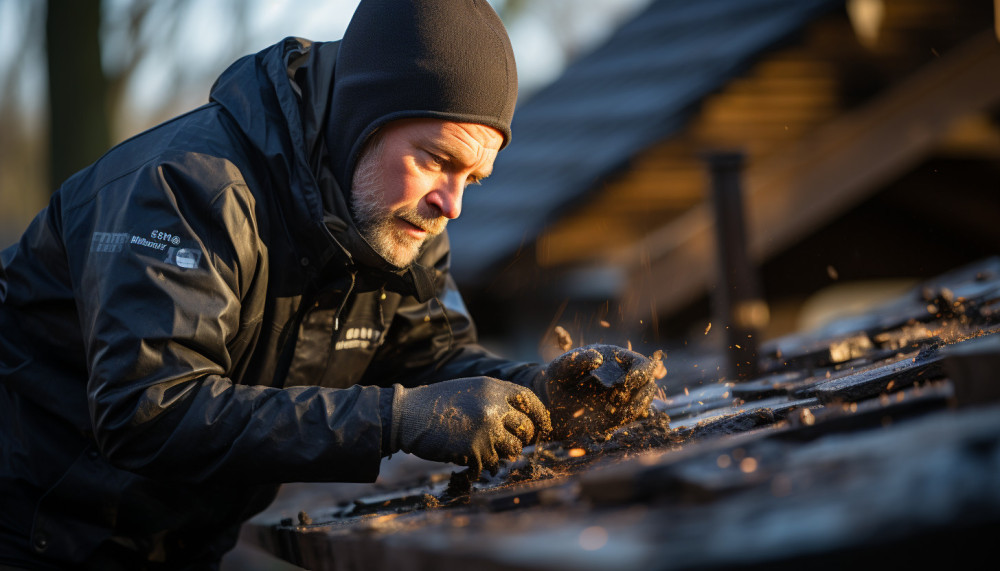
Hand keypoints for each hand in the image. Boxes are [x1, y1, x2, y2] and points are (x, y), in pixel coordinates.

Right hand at [392, 377, 551, 476]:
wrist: (407, 415)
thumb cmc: (437, 404)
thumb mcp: (470, 390)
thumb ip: (496, 400)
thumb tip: (523, 422)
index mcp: (493, 388)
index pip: (530, 401)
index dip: (540, 416)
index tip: (542, 429)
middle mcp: (494, 407)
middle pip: (526, 428)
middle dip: (523, 439)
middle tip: (512, 445)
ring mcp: (486, 429)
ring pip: (513, 450)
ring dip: (504, 454)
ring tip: (487, 452)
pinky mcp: (476, 450)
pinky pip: (492, 465)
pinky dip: (484, 466)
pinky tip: (470, 460)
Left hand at [541, 344, 660, 439]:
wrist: (553, 405)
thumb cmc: (558, 380)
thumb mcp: (561, 368)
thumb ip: (577, 360)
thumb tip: (598, 359)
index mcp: (615, 360)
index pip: (641, 363)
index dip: (642, 370)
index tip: (630, 380)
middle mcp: (624, 378)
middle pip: (648, 383)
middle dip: (641, 390)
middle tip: (618, 397)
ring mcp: (624, 397)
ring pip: (645, 400)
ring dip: (637, 404)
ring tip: (616, 407)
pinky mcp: (620, 416)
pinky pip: (635, 416)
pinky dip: (632, 416)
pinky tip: (618, 415)